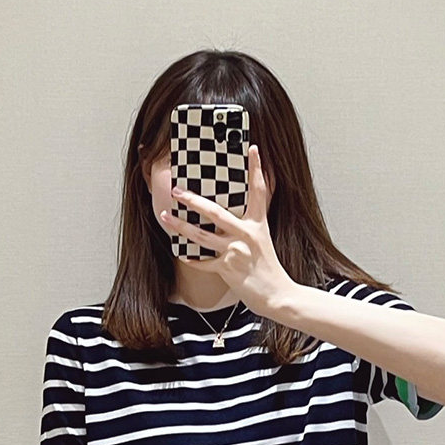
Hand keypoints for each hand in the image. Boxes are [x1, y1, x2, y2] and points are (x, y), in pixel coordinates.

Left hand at [159, 145, 296, 319]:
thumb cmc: (269, 270)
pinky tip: (181, 254)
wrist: (278, 295)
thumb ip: (248, 228)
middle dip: (193, 200)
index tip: (252, 148)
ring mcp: (236, 251)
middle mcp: (246, 234)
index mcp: (258, 224)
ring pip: (201, 236)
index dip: (256, 169)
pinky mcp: (228, 269)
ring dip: (180, 226)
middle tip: (177, 190)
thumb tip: (230, 219)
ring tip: (166, 216)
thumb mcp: (263, 242)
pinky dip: (192, 259)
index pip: (259, 191)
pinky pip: (204, 262)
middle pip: (215, 212)